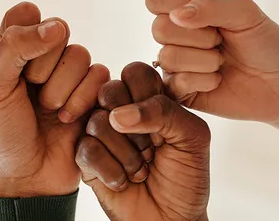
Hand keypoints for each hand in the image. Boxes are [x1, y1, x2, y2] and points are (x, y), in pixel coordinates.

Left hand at [0, 2, 109, 196]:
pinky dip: (83, 99)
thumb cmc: (2, 136)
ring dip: (63, 87)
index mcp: (11, 50)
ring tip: (49, 111)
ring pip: (80, 54)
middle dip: (43, 68)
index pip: (27, 14)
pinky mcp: (93, 93)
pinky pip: (100, 74)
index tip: (14, 67)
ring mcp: (68, 75)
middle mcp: (41, 58)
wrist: (28, 180)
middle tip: (31, 95)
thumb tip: (55, 26)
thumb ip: (15, 47)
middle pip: (58, 32)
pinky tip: (68, 120)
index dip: (25, 37)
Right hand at [77, 62, 210, 220]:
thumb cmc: (185, 177)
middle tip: (152, 149)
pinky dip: (112, 171)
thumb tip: (118, 114)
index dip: (146, 95)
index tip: (164, 124)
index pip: (135, 72)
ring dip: (128, 155)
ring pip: (98, 123)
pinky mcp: (85, 159)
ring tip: (140, 170)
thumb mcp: (192, 137)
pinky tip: (124, 182)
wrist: (172, 219)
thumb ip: (165, 111)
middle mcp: (120, 111)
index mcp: (147, 98)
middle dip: (137, 128)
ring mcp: (100, 133)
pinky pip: (87, 150)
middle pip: (110, 91)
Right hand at [146, 0, 278, 121]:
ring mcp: (175, 64)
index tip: (206, 15)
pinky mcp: (178, 92)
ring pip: (168, 57)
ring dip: (205, 61)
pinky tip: (218, 80)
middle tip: (220, 41)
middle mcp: (175, 35)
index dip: (176, 6)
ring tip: (221, 62)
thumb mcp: (244, 12)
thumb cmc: (266, 42)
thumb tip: (176, 15)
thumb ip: (210, 6)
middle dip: (198, 37)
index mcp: (185, 9)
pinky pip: (176, 83)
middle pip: (159, 28)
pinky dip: (204, 80)